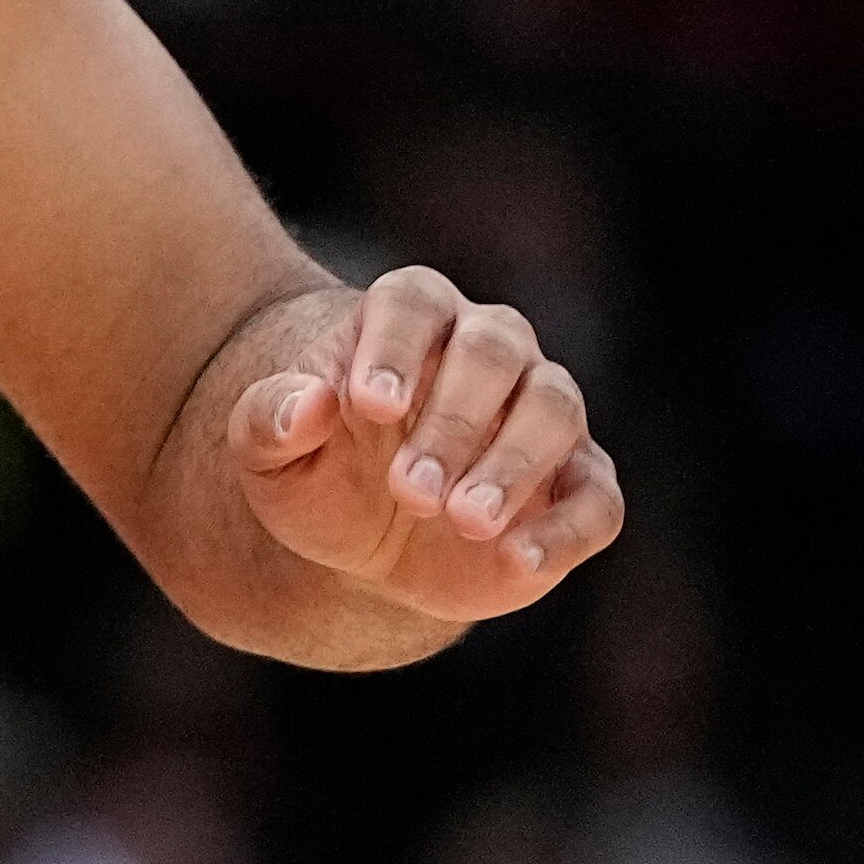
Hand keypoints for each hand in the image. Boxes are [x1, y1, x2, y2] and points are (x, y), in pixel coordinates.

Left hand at [224, 266, 620, 624]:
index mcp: (409, 317)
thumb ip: (270, 420)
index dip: (393, 348)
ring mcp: (542, 414)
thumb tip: (308, 402)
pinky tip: (517, 561)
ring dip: (512, 464)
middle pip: (493, 352)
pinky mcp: (577, 486)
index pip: (414, 302)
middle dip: (453, 421)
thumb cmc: (316, 474)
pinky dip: (566, 528)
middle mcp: (489, 348)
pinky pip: (597, 498)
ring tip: (463, 521)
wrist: (362, 545)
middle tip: (408, 490)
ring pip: (555, 409)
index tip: (366, 407)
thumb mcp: (266, 456)